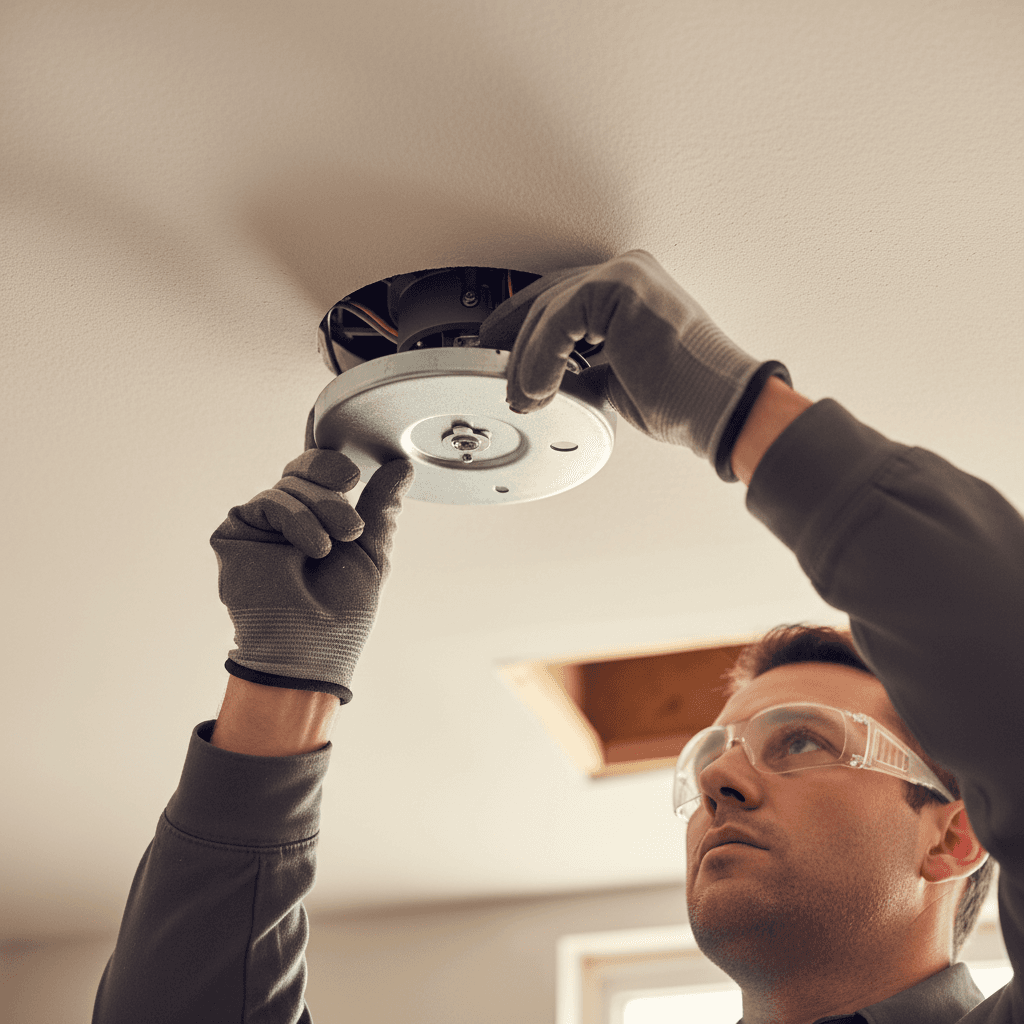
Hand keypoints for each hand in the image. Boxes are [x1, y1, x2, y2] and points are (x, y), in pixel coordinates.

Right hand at [208, 408, 414, 703]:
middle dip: (333, 485)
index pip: (322, 473)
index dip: (334, 465)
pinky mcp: (235, 534)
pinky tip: (314, 547)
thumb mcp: (371, 551)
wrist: (312, 649)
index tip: (356, 475)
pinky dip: (297, 519)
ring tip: (336, 543)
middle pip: (303, 470)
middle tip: (353, 522)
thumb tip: (401, 467)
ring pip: (289, 485)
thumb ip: (382, 506)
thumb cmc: (342, 612)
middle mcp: (287, 518)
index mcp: (318, 519)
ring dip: (322, 509)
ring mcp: (259, 525)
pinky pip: (268, 502)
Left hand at [478, 249, 791, 481]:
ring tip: (524, 397)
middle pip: (549, 301)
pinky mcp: (620, 288)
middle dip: (517, 347)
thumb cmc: (685, 397)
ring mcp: (625, 275)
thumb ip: (581, 368)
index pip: (561, 300)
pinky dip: (540, 359)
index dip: (524, 328)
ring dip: (526, 360)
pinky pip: (557, 320)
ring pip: (548, 310)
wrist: (720, 409)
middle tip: (503, 383)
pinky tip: (539, 389)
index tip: (498, 352)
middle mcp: (628, 272)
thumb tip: (541, 383)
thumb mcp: (616, 380)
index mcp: (631, 289)